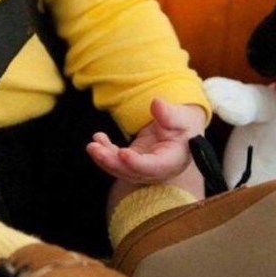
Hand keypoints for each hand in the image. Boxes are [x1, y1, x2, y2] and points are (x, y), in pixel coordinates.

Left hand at [87, 98, 206, 183]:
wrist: (180, 129)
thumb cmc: (183, 124)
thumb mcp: (181, 116)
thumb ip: (169, 113)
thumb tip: (157, 103)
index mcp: (172, 162)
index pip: (153, 167)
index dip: (137, 163)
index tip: (123, 153)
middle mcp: (156, 171)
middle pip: (132, 172)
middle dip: (112, 163)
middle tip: (94, 149)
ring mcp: (143, 169)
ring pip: (121, 169)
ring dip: (104, 159)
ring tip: (92, 146)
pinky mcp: (133, 162)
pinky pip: (116, 161)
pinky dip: (105, 151)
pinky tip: (97, 138)